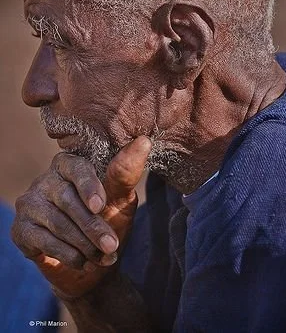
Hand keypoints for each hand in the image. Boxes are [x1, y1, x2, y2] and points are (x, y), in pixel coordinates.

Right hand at [11, 136, 151, 297]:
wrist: (93, 264)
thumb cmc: (108, 221)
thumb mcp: (121, 199)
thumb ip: (125, 174)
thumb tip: (144, 142)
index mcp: (70, 164)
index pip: (77, 168)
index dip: (89, 187)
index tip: (101, 206)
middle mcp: (46, 179)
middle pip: (67, 200)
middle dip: (92, 226)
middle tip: (111, 246)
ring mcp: (30, 203)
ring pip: (57, 223)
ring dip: (84, 244)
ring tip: (103, 256)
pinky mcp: (20, 229)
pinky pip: (44, 241)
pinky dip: (68, 255)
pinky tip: (83, 262)